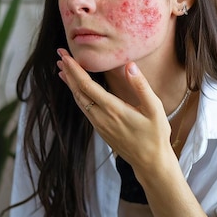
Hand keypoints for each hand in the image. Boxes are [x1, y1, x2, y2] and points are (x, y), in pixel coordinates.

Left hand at [56, 48, 173, 170]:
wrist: (150, 162)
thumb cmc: (155, 135)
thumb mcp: (155, 109)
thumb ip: (141, 86)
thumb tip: (129, 65)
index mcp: (113, 109)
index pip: (87, 86)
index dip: (75, 70)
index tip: (66, 56)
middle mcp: (101, 117)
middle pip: (78, 91)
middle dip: (68, 72)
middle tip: (60, 54)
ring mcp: (99, 124)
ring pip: (79, 100)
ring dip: (70, 83)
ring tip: (63, 68)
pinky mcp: (100, 129)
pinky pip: (83, 107)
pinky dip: (77, 94)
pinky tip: (75, 88)